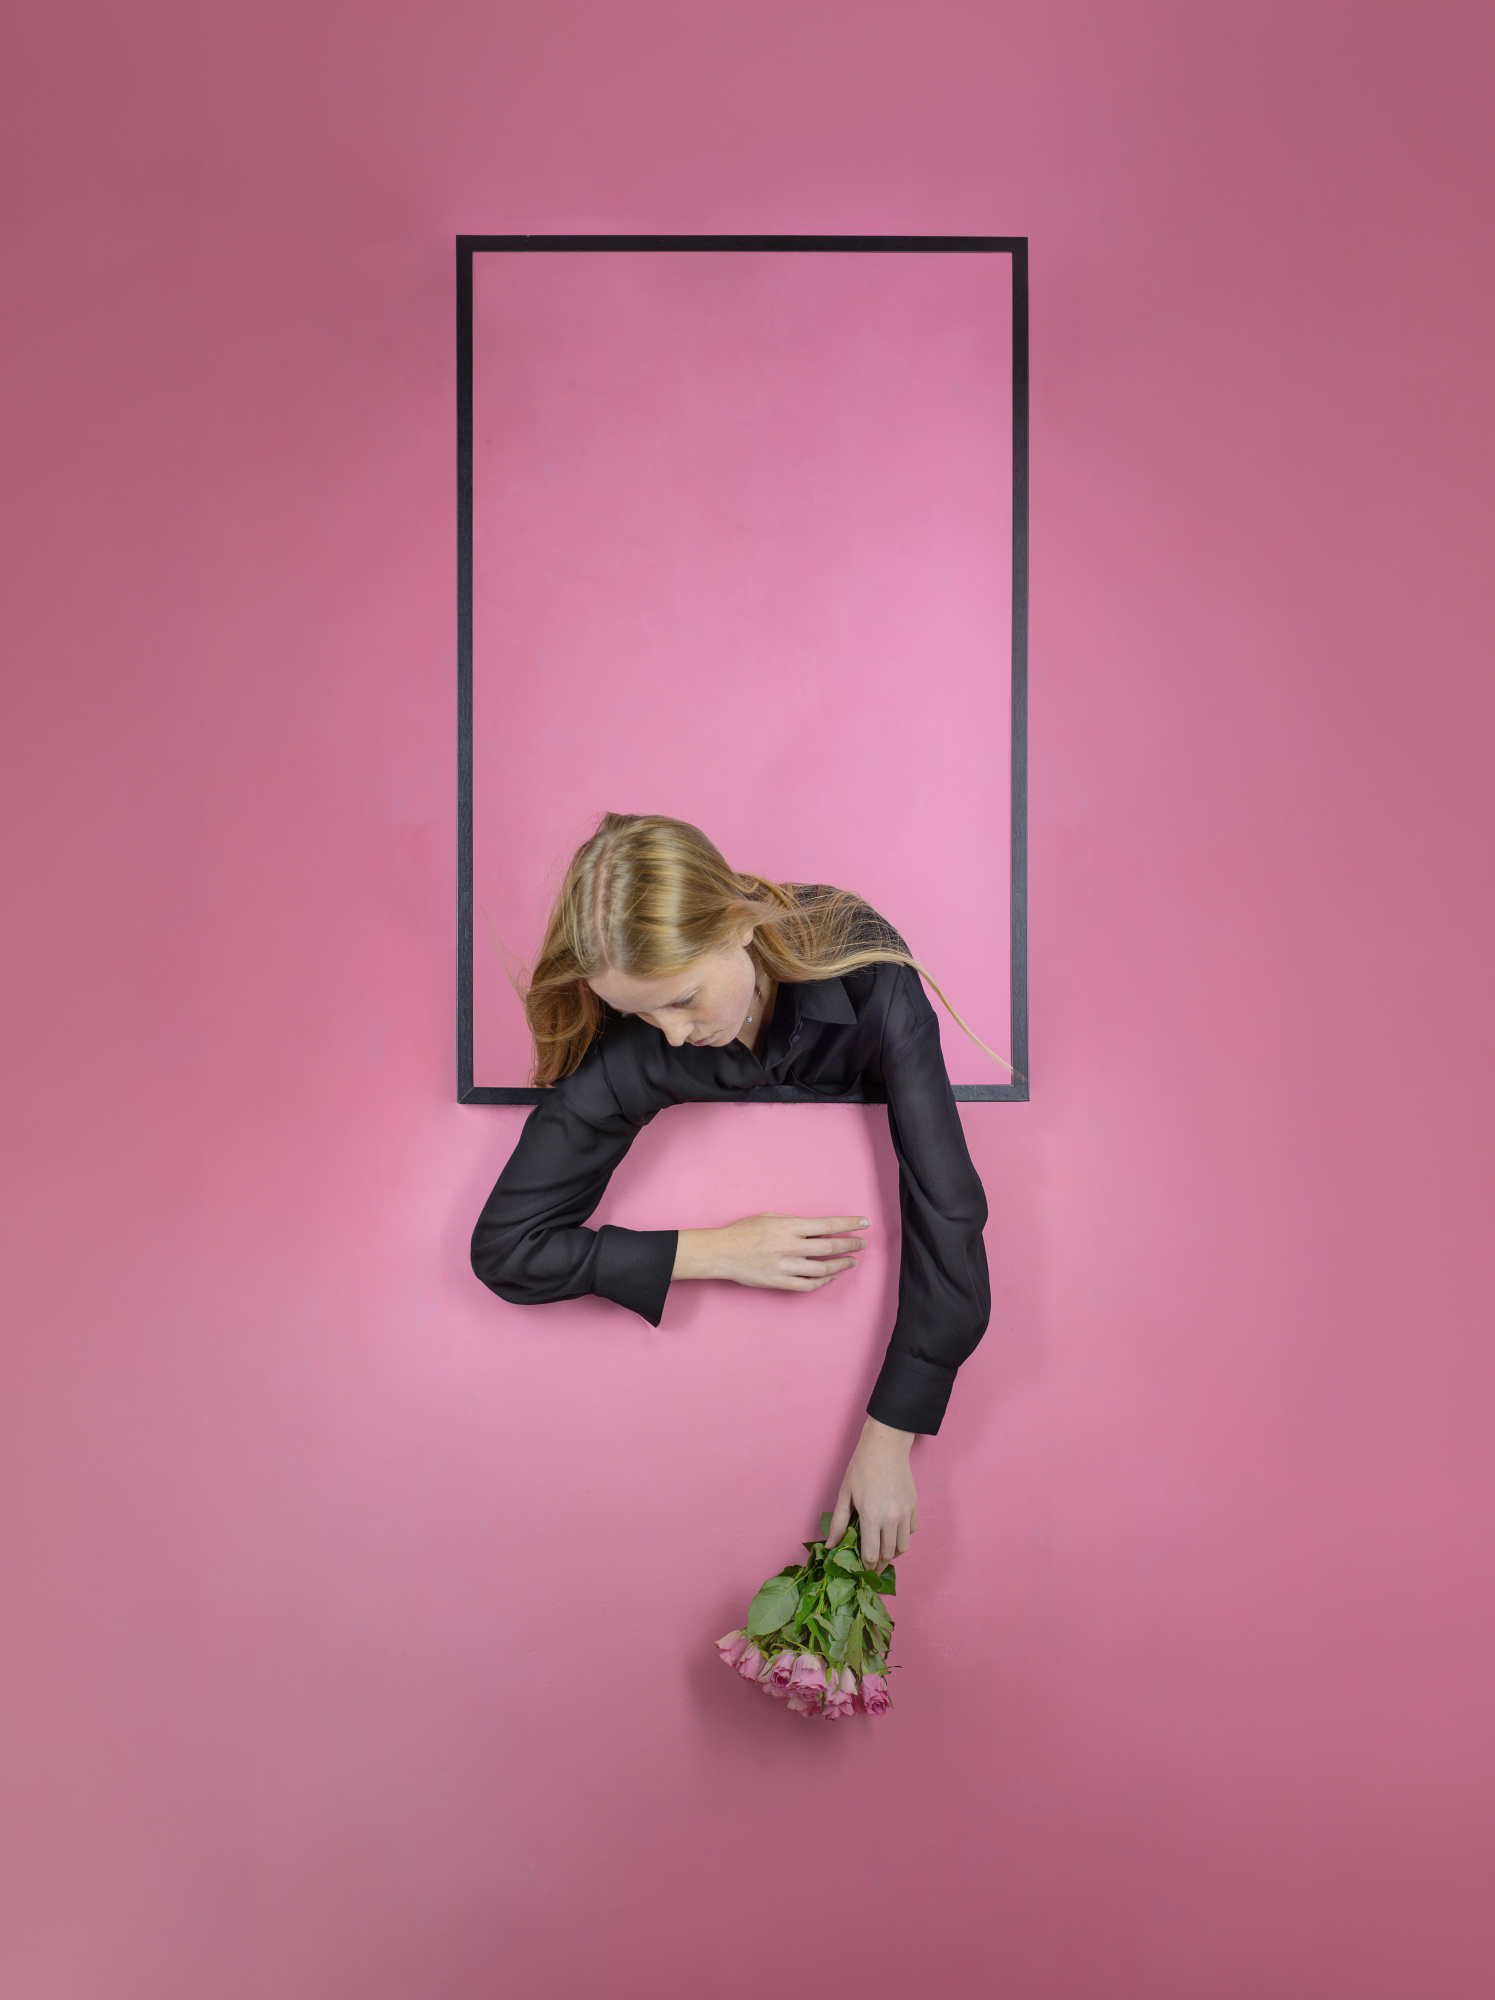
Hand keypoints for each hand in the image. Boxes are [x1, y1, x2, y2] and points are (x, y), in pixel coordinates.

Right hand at [672, 1214, 868, 1289]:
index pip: (828, 1224)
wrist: (721, 1252)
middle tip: (862, 1243)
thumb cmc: (743, 1231)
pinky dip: (823, 1282)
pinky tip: (831, 1277)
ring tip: (851, 1261)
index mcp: (790, 1227)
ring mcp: (787, 1267)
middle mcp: (792, 1247)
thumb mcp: (770, 1217)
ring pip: (823, 1269)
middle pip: (831, 1247)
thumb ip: (794, 1223)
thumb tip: (816, 1229)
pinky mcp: (781, 1282)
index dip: (849, 1224)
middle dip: (850, 1245)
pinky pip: (808, 1285)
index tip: (864, 1223)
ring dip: (841, 1265)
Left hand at [825, 1416, 917, 1568]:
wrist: (886, 1446)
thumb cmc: (861, 1467)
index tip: (861, 1570)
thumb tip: (830, 1546)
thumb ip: (839, 1523)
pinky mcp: (914, 1506)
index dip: (866, 1567)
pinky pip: (910, 1532)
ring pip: (902, 1547)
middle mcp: (891, 1519)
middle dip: (878, 1565)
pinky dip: (902, 1537)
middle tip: (870, 1567)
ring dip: (892, 1554)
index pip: (871, 1555)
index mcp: (871, 1517)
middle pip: (888, 1555)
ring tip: (882, 1552)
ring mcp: (905, 1513)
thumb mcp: (845, 1494)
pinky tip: (892, 1532)